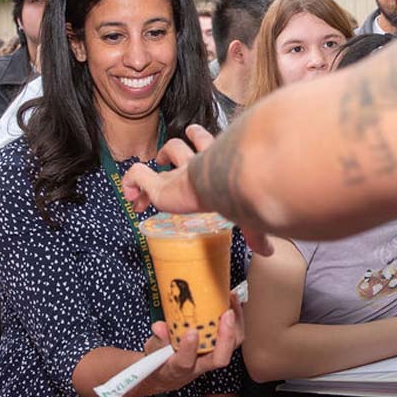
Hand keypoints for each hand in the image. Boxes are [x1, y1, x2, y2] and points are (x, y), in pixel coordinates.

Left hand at [124, 125, 273, 254]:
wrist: (226, 183)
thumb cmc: (239, 195)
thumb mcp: (249, 217)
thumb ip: (255, 233)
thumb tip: (267, 251)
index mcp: (217, 166)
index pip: (207, 147)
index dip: (200, 145)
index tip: (195, 154)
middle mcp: (197, 163)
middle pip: (182, 148)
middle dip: (173, 151)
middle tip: (165, 159)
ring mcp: (178, 172)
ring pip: (163, 154)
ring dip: (156, 160)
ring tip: (150, 171)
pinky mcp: (160, 184)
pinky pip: (137, 176)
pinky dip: (131, 182)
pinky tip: (129, 195)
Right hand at [143, 292, 244, 394]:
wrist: (168, 374)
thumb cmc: (161, 362)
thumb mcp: (152, 351)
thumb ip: (156, 339)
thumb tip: (159, 327)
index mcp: (178, 368)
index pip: (185, 362)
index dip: (189, 348)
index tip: (190, 332)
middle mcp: (199, 366)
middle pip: (219, 359)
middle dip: (226, 337)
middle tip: (226, 315)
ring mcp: (210, 358)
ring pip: (230, 348)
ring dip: (235, 326)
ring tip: (232, 302)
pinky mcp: (219, 349)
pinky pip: (233, 338)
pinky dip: (236, 321)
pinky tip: (233, 303)